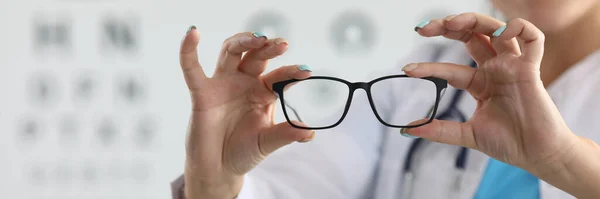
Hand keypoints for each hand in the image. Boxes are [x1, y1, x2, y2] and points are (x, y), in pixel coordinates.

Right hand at [179, 28, 314, 198]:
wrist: (218, 169)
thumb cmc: (244, 151)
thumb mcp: (267, 143)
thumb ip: (285, 134)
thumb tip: (309, 132)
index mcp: (263, 93)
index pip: (278, 77)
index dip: (291, 73)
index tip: (306, 72)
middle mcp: (244, 83)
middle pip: (256, 56)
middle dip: (269, 48)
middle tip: (283, 44)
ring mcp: (223, 84)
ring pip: (231, 52)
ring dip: (243, 41)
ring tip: (259, 37)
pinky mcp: (202, 92)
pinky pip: (192, 69)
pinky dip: (188, 50)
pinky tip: (192, 32)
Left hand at [402, 13, 580, 175]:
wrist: (537, 156)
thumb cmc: (508, 143)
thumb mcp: (468, 135)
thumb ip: (440, 130)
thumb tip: (408, 130)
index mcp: (479, 83)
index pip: (449, 68)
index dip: (429, 67)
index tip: (407, 70)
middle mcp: (494, 70)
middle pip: (471, 36)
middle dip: (448, 27)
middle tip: (425, 28)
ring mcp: (512, 67)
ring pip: (496, 30)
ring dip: (474, 21)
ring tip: (452, 23)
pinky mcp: (531, 69)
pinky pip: (533, 39)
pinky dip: (520, 28)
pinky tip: (501, 33)